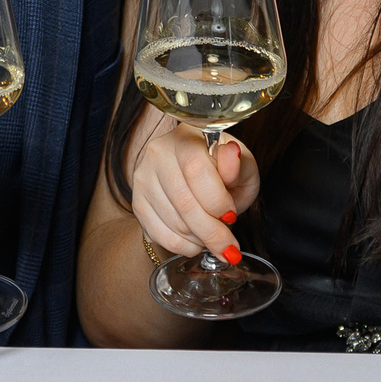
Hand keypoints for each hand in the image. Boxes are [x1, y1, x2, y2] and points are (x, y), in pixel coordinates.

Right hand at [130, 112, 259, 258]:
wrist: (200, 176)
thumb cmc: (225, 172)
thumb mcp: (242, 166)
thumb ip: (238, 166)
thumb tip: (231, 153)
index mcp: (187, 135)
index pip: (195, 169)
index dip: (216, 200)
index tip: (232, 215)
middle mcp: (159, 152)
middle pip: (183, 201)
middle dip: (211, 231)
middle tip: (228, 245)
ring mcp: (143, 177)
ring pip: (172, 220)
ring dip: (198, 239)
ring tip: (212, 238)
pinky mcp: (138, 201)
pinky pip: (157, 233)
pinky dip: (181, 245)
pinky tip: (195, 241)